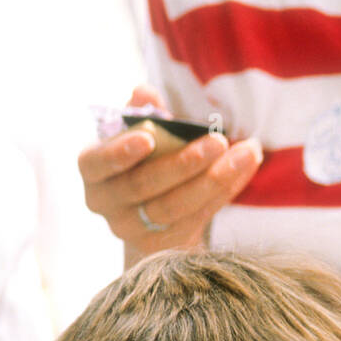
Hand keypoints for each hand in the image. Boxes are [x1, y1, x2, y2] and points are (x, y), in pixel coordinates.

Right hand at [79, 83, 262, 260]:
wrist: (152, 206)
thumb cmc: (143, 157)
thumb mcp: (139, 130)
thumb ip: (142, 112)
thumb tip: (144, 92)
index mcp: (94, 172)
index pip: (98, 163)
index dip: (120, 152)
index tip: (148, 137)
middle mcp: (108, 206)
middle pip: (144, 187)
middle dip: (183, 163)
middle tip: (219, 141)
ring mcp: (134, 231)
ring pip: (174, 208)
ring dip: (213, 180)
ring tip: (246, 152)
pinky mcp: (163, 247)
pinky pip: (196, 219)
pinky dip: (223, 192)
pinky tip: (245, 167)